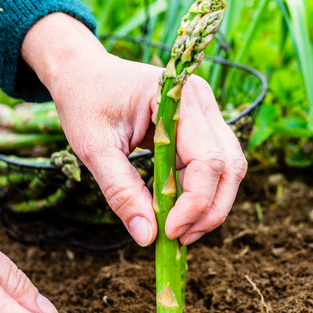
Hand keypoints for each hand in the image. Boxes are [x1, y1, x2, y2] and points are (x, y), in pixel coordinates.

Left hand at [21, 13, 246, 246]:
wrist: (83, 73)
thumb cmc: (85, 100)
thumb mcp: (94, 148)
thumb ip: (121, 191)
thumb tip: (147, 237)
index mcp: (178, 97)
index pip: (207, 159)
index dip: (195, 202)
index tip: (169, 232)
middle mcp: (202, 101)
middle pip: (229, 166)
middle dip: (210, 210)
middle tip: (179, 239)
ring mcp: (205, 114)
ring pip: (228, 169)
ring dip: (209, 205)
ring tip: (177, 230)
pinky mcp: (201, 128)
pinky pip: (212, 167)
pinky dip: (198, 194)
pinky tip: (175, 213)